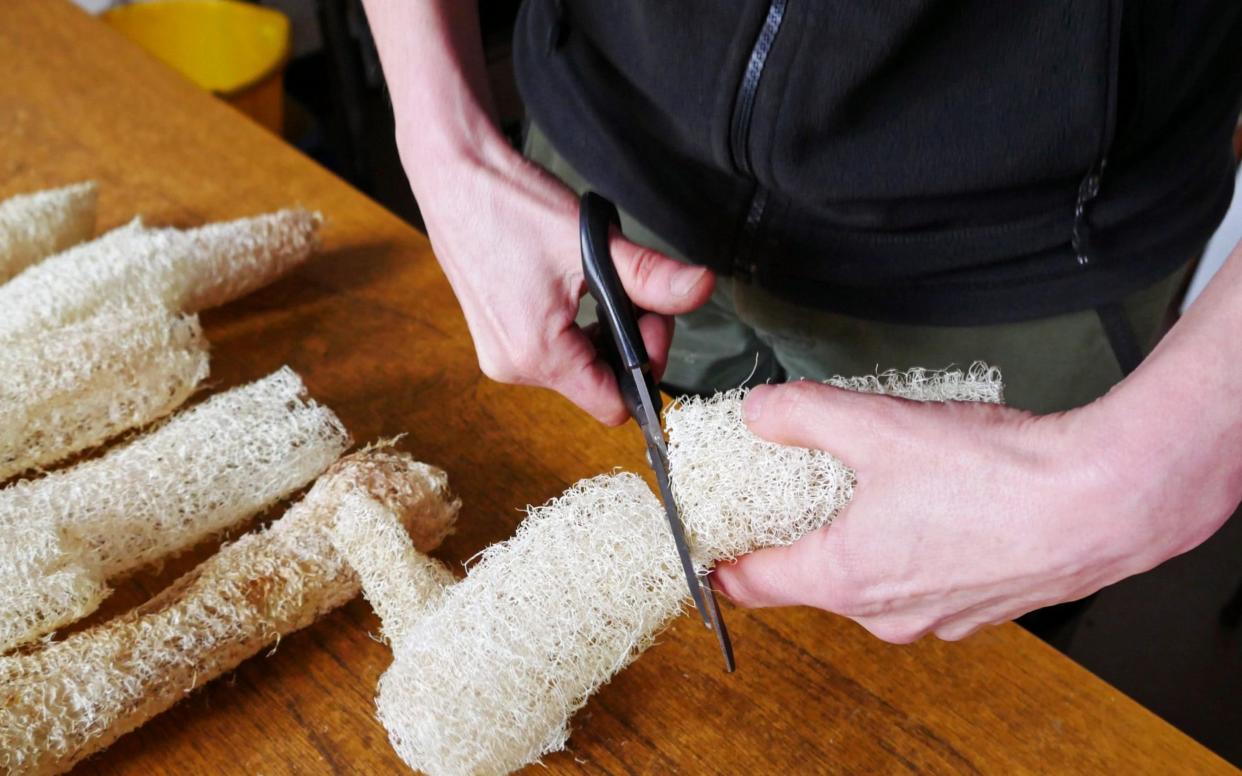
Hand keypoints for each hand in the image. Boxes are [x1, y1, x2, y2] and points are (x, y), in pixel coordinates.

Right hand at [409, 137, 713, 424]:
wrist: (453, 174)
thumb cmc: (510, 204)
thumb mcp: (591, 243)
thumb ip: (650, 276)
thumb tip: (702, 289)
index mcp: (537, 354)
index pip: (614, 405)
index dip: (646, 365)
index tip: (653, 317)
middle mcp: (513, 366)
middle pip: (599, 385)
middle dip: (629, 344)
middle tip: (637, 292)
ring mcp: (500, 354)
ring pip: (578, 368)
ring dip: (603, 334)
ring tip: (601, 283)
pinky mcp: (495, 337)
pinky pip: (552, 351)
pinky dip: (577, 328)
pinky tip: (575, 289)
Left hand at [712, 380, 1235, 641]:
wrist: (1102, 502)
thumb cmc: (998, 477)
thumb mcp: (874, 425)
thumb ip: (802, 414)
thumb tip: (760, 411)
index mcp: (846, 579)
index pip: (750, 586)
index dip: (719, 560)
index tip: (707, 540)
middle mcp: (886, 613)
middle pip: (810, 578)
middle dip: (795, 535)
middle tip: (790, 488)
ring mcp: (938, 617)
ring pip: (872, 579)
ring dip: (859, 538)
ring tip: (872, 481)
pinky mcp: (981, 606)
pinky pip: (924, 577)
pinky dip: (913, 544)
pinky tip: (933, 500)